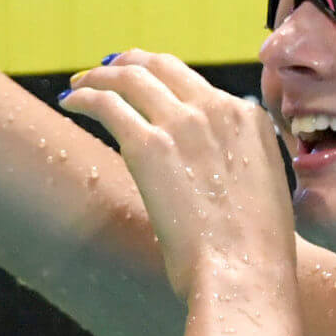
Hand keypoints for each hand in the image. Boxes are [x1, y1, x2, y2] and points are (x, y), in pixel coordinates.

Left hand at [60, 50, 295, 302]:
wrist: (243, 273)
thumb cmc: (252, 251)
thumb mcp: (263, 190)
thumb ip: (242, 163)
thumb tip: (216, 162)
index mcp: (250, 119)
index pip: (197, 85)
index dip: (164, 79)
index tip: (144, 85)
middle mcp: (218, 109)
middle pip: (163, 67)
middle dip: (131, 63)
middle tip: (107, 70)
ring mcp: (183, 123)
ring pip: (131, 76)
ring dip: (100, 75)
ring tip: (80, 84)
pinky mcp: (148, 145)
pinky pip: (107, 103)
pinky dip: (85, 96)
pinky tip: (71, 102)